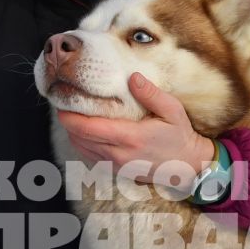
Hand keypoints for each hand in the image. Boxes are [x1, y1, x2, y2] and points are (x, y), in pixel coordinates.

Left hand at [57, 73, 214, 191]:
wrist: (188, 165)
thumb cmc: (180, 135)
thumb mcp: (173, 110)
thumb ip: (152, 94)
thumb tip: (133, 77)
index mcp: (131, 137)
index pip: (88, 128)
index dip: (70, 117)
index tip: (61, 103)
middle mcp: (119, 154)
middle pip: (80, 138)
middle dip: (67, 121)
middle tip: (62, 103)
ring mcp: (117, 165)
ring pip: (82, 149)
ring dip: (73, 133)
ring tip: (71, 115)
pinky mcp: (117, 171)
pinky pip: (90, 157)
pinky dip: (82, 144)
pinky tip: (84, 131)